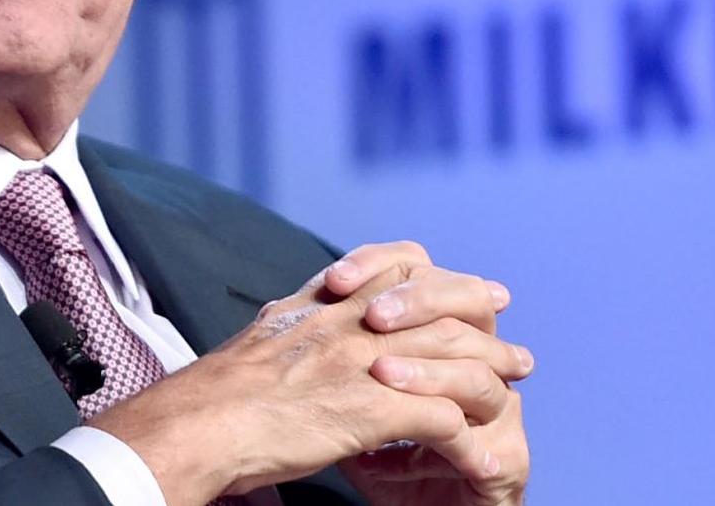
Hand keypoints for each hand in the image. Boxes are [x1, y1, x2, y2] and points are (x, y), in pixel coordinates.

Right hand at [86, 241, 532, 505]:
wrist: (199, 423)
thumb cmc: (216, 395)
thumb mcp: (261, 338)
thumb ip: (295, 324)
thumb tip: (306, 316)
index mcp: (318, 306)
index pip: (393, 266)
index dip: (438, 276)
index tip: (468, 289)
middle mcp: (345, 323)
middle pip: (436, 305)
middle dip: (483, 319)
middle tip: (512, 335)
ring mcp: (361, 363)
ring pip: (452, 353)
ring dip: (492, 373)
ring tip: (515, 384)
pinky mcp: (370, 409)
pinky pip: (442, 416)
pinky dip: (467, 435)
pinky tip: (476, 448)